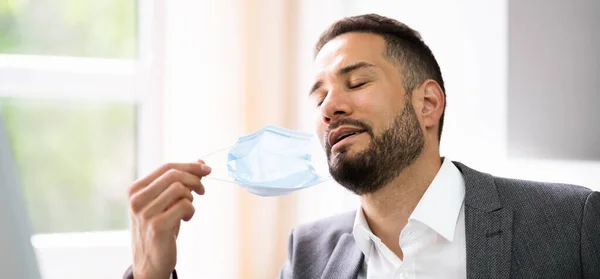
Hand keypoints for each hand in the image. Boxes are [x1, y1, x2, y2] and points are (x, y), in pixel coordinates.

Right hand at [127, 161, 210, 278]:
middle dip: (194, 179)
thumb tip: (201, 161)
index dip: (190, 166)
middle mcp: (137, 199)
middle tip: (202, 190)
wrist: (150, 261)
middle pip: (174, 175)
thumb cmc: (160, 227)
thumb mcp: (167, 201)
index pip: (167, 167)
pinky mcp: (158, 226)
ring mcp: (145, 213)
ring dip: (191, 197)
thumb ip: (181, 181)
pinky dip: (191, 210)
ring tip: (188, 209)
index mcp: (135, 189)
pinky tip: (185, 219)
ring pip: (180, 189)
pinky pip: (185, 205)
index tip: (207, 169)